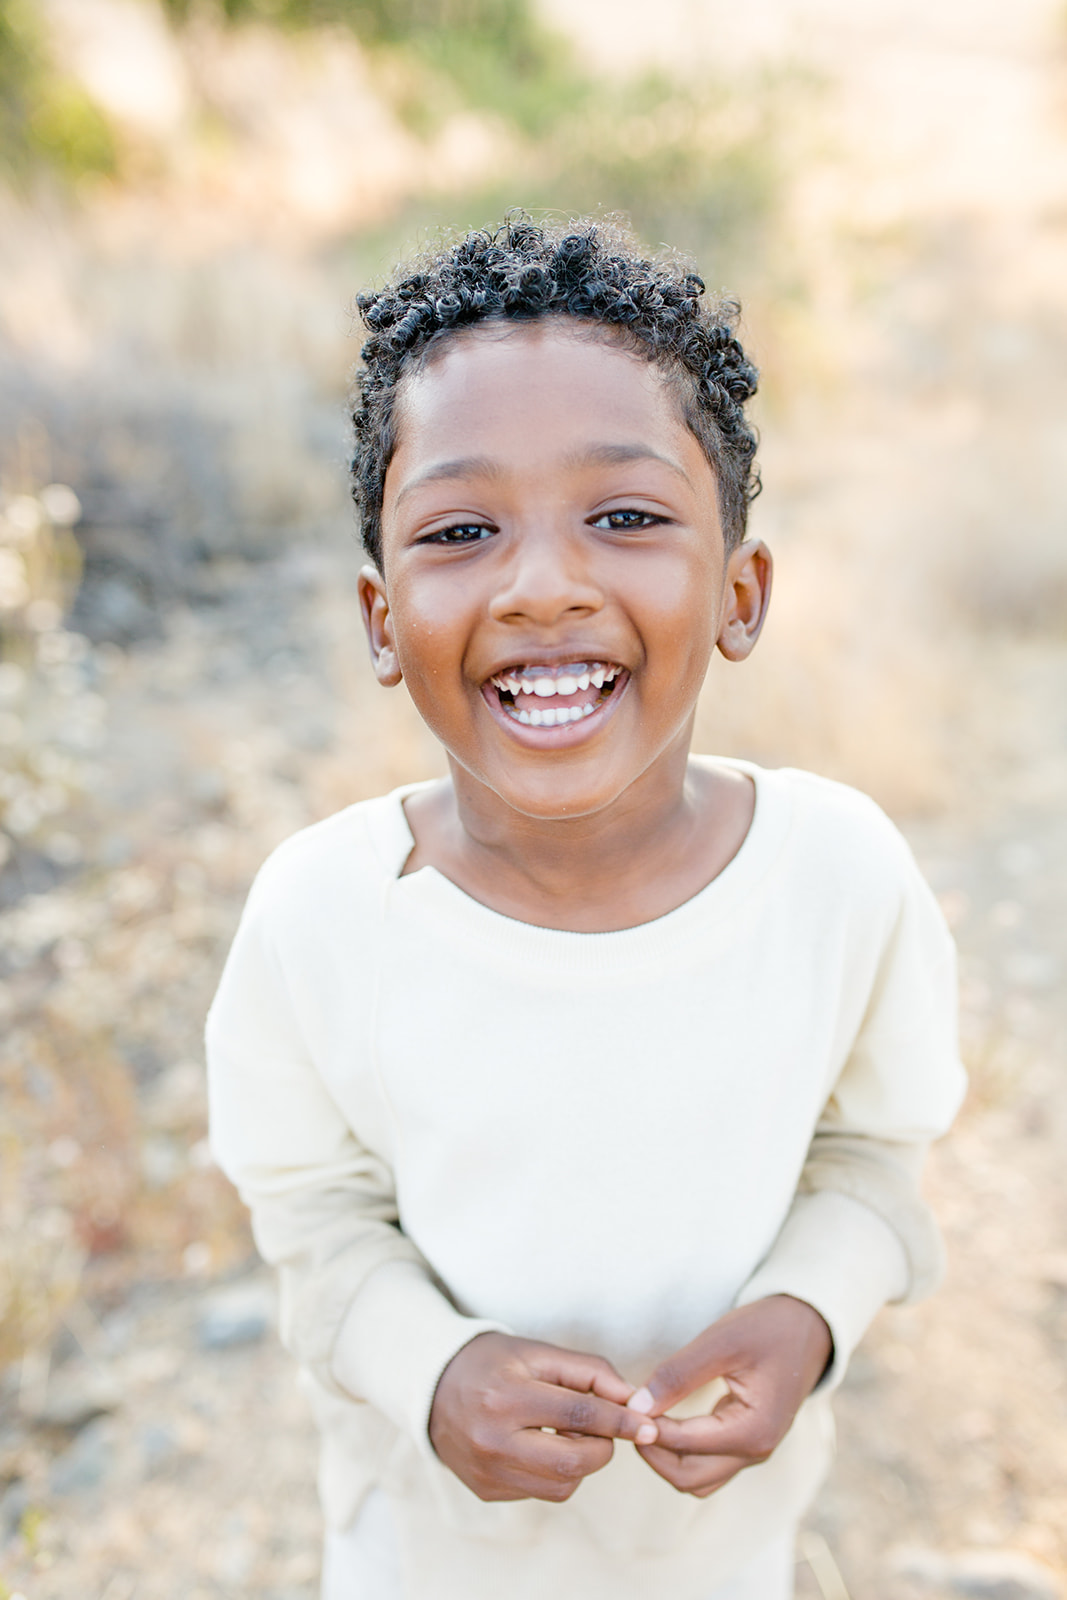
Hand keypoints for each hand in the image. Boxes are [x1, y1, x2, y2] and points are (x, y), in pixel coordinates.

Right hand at [429, 1332, 659, 1502]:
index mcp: (506, 1397)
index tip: (649, 1426)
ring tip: (562, 1431)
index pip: (578, 1415)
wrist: (432, 1386)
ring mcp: (487, 1472)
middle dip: (603, 1446)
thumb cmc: (492, 1362)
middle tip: (600, 1426)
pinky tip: (539, 1444)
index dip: (620, 1421)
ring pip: (562, 1484)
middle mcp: (493, 1441)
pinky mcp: (487, 1491)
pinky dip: (554, 1471)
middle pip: (573, 1461)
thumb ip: (588, 1372)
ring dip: (579, 1461)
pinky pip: (541, 1491)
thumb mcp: (537, 1352)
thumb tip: (632, 1401)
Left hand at [627, 1295, 832, 1497]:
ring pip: (696, 1477)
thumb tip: (636, 1406)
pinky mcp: (746, 1441)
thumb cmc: (768, 1328)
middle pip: (687, 1477)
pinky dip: (680, 1451)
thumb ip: (678, 1375)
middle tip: (626, 1416)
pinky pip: (707, 1462)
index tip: (620, 1405)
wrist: (808, 1326)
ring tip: (643, 1418)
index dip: (647, 1428)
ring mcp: (752, 1451)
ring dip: (665, 1458)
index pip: (684, 1445)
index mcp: (752, 1431)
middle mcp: (755, 1451)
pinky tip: (664, 1420)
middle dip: (651, 1452)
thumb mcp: (721, 1342)